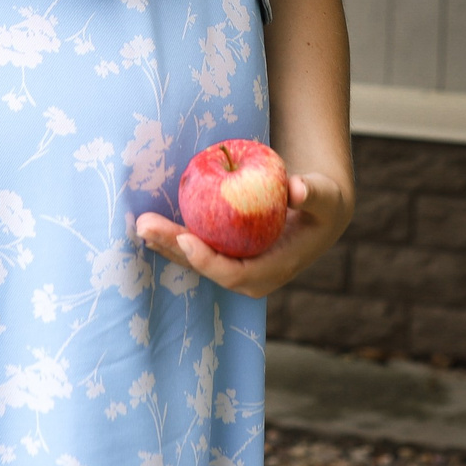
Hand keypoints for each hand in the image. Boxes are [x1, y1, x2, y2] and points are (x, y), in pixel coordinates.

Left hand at [134, 171, 350, 299]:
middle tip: (146, 225)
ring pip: (193, 261)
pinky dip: (172, 237)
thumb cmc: (321, 203)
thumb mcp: (324, 196)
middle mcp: (250, 276)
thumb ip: (313, 193)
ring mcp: (235, 266)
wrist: (317, 214)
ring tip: (141, 224)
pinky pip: (194, 249)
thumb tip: (299, 189)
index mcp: (273, 269)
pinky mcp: (225, 255)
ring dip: (165, 244)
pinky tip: (150, 224)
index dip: (208, 261)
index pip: (234, 274)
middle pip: (205, 268)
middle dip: (173, 249)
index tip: (187, 238)